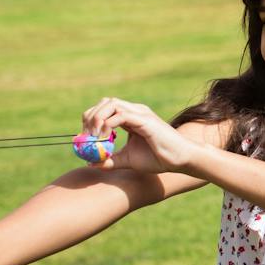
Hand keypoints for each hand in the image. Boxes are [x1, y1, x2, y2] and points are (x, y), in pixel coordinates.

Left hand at [81, 97, 198, 174]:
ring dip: (97, 119)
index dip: (91, 120)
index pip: (104, 108)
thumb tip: (90, 162)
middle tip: (86, 136)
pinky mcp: (145, 120)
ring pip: (111, 104)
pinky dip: (108, 126)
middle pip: (105, 102)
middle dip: (91, 117)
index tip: (84, 137)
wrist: (179, 160)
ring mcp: (140, 113)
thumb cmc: (158, 158)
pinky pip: (120, 116)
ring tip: (95, 137)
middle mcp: (135, 111)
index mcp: (131, 116)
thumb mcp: (128, 160)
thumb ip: (111, 159)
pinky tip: (105, 139)